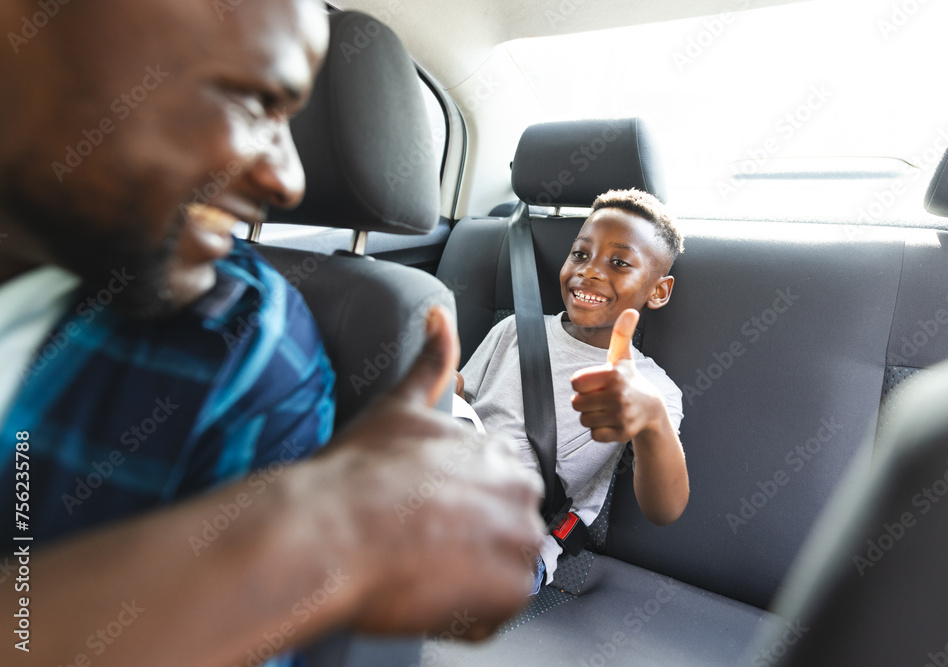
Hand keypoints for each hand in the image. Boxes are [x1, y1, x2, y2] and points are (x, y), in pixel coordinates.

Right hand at [320, 306, 543, 638]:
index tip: (424, 518)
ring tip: (418, 570)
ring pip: (500, 572)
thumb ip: (430, 360)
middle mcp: (520, 494)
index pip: (493, 491)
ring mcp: (518, 544)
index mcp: (498, 453)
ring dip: (466, 579)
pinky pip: (494, 614)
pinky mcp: (508, 593)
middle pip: (501, 531)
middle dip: (467, 544)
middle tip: (418, 547)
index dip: (454, 510)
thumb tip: (439, 315)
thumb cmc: (357, 472)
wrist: (331, 530)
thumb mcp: (400, 406)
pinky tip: (426, 595)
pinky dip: (464, 614)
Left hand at [570, 309, 668, 442]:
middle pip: (577, 403)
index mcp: (614, 375)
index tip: (596, 382)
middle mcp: (618, 396)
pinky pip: (594, 434)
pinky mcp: (621, 434)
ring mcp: (621, 416)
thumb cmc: (629, 379)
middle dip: (585, 401)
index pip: (575, 383)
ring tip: (606, 408)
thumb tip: (630, 310)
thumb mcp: (623, 357)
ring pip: (584, 420)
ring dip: (591, 415)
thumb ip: (621, 334)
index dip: (582, 383)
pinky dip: (600, 430)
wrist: (651, 408)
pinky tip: (612, 421)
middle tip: (601, 397)